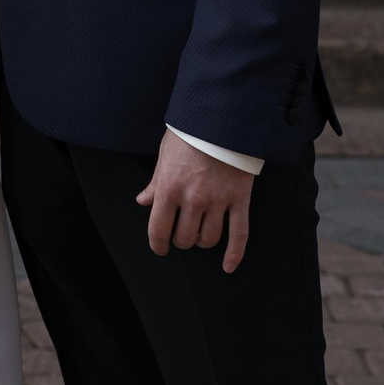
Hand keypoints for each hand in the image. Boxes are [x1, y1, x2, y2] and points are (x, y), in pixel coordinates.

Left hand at [136, 128, 254, 272]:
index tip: (160, 248)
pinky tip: (227, 266)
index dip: (157, 244)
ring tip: (199, 232)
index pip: (158, 229)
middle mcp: (192, 198)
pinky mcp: (240, 200)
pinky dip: (234, 254)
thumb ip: (155, 183)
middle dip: (180, 240)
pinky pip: (238, 235)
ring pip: (208, 238)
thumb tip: (143, 201)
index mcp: (169, 187)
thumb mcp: (165, 155)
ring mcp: (218, 200)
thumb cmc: (189, 135)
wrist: (222, 118)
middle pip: (184, 238)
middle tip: (181, 233)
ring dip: (202, 240)